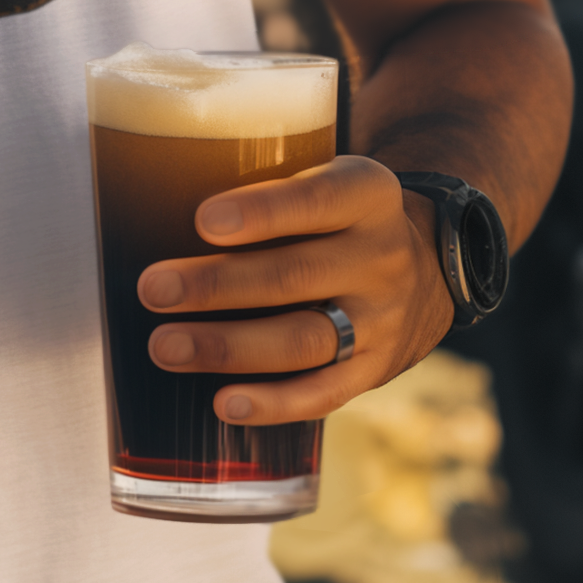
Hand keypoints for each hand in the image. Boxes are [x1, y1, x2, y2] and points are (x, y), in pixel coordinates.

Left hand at [138, 154, 454, 423]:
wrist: (429, 268)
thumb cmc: (339, 216)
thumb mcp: (328, 179)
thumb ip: (269, 190)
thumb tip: (153, 199)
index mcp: (367, 195)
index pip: (317, 200)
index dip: (262, 212)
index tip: (203, 220)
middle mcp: (380, 257)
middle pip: (296, 276)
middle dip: (217, 285)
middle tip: (152, 289)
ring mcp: (381, 320)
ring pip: (304, 339)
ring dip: (229, 347)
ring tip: (165, 346)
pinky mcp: (374, 370)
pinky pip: (324, 393)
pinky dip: (273, 403)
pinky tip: (224, 403)